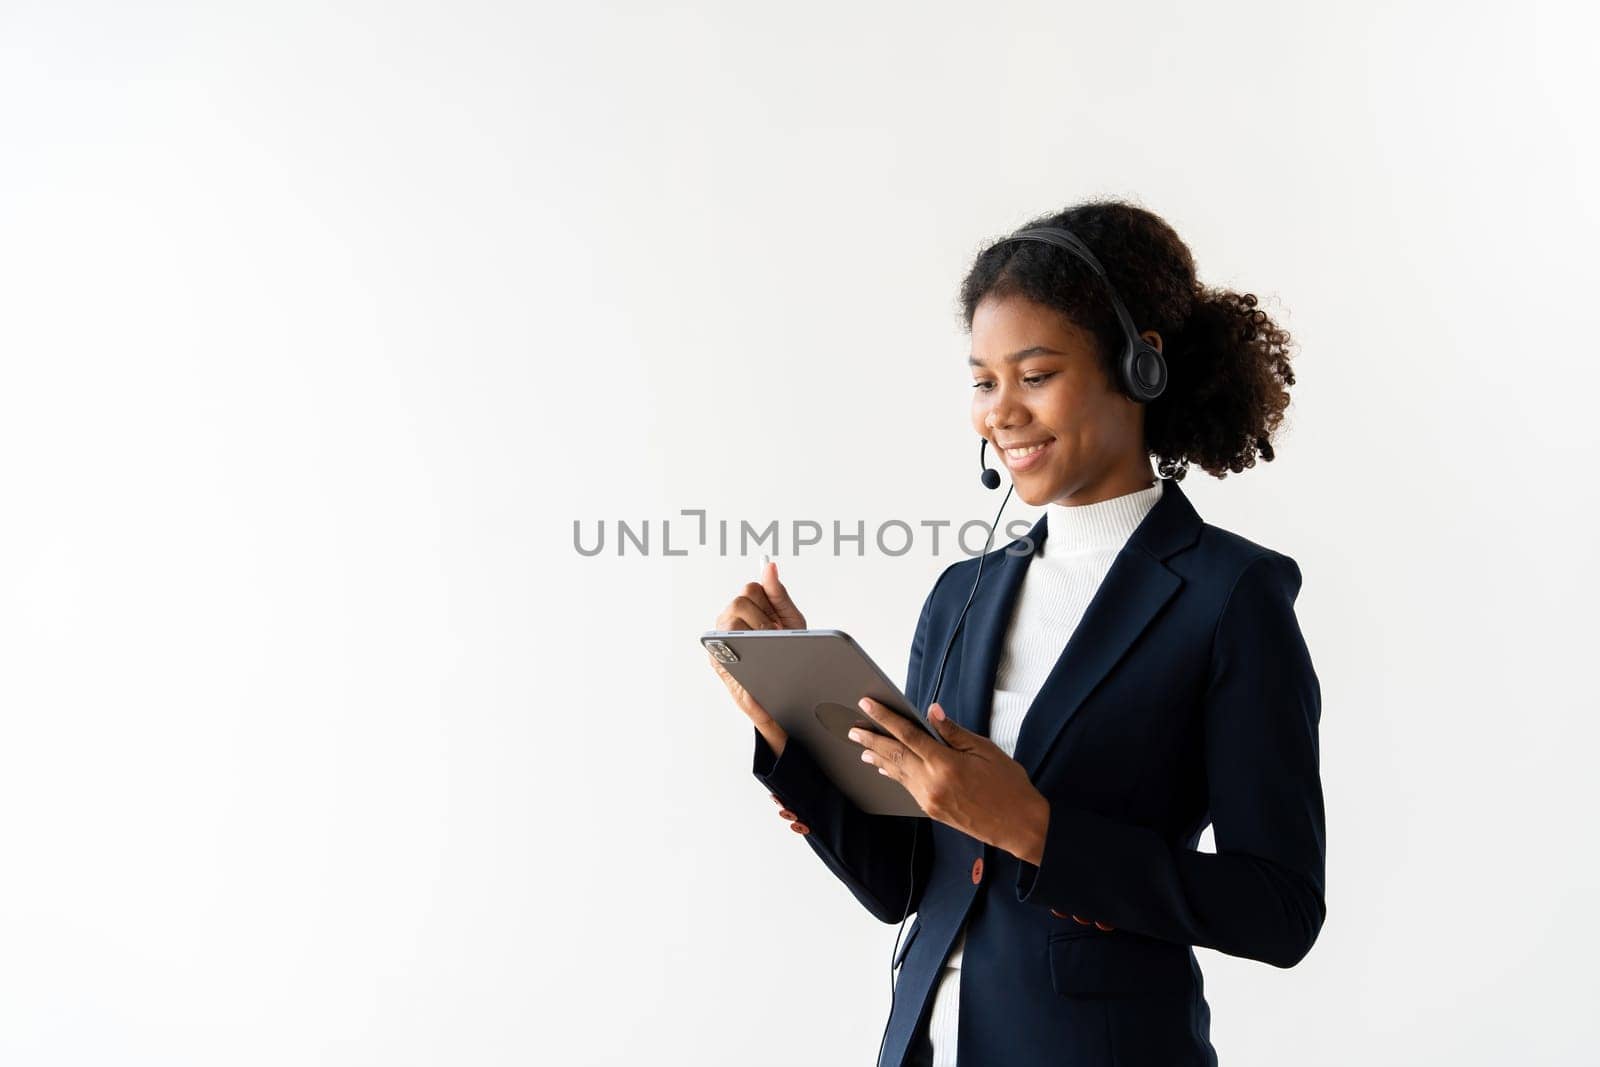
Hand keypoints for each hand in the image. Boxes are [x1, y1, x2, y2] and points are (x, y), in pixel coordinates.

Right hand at [710, 560, 807, 755]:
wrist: (790, 690)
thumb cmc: (788, 650)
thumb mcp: (790, 621)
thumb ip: (779, 594)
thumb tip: (770, 565)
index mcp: (747, 608)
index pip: (751, 589)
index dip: (768, 603)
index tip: (780, 624)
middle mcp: (729, 620)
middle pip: (740, 601)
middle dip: (763, 620)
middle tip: (777, 637)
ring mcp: (721, 639)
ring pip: (732, 621)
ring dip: (755, 634)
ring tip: (770, 649)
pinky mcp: (717, 660)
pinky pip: (724, 647)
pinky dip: (742, 651)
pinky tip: (756, 659)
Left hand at [847, 698, 1050, 865]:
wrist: (1019, 825)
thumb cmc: (1008, 785)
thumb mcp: (984, 750)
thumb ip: (953, 731)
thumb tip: (932, 711)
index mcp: (946, 764)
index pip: (907, 735)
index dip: (885, 718)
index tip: (868, 705)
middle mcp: (932, 783)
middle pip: (894, 755)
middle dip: (872, 739)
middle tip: (854, 729)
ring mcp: (930, 800)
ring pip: (897, 773)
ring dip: (878, 758)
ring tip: (863, 747)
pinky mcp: (932, 811)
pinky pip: (907, 788)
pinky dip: (895, 774)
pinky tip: (886, 769)